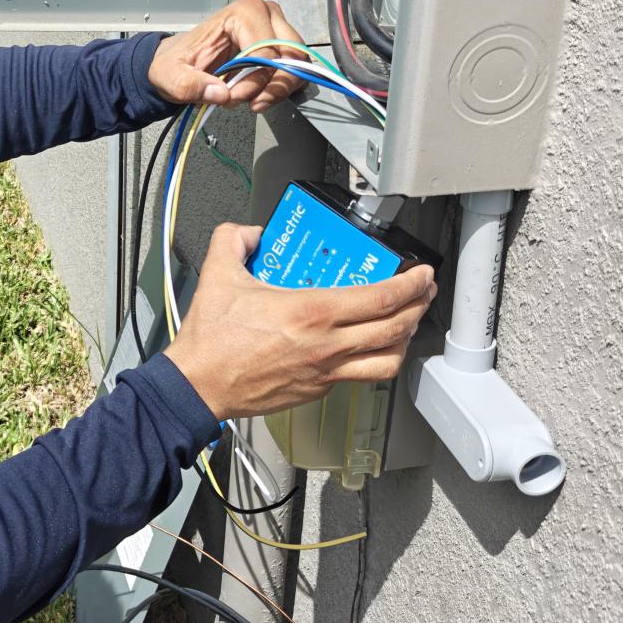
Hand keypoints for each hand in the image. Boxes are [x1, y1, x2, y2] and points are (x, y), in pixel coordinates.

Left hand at [147, 0, 305, 111]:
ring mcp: (277, 30)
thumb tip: (221, 94)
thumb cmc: (178, 61)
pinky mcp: (280, 48)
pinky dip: (281, 88)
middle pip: (289, 55)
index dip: (252, 81)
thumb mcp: (171, 75)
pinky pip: (295, 71)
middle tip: (249, 102)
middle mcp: (266, 15)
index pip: (265, 51)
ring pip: (297, 65)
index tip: (232, 97)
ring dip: (277, 89)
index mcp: (244, 12)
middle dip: (271, 86)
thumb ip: (189, 84)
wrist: (179, 64)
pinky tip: (260, 97)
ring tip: (252, 101)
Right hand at [166, 222, 436, 421]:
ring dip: (405, 339)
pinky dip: (375, 359)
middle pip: (396, 328)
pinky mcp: (317, 389)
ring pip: (387, 361)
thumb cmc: (211, 341)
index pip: (382, 298)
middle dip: (419, 307)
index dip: (412, 284)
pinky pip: (361, 376)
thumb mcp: (219, 274)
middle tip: (424, 292)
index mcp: (311, 312)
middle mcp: (326, 344)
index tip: (422, 273)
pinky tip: (369, 347)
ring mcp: (325, 371)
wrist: (198, 385)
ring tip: (406, 323)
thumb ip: (235, 239)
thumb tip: (253, 233)